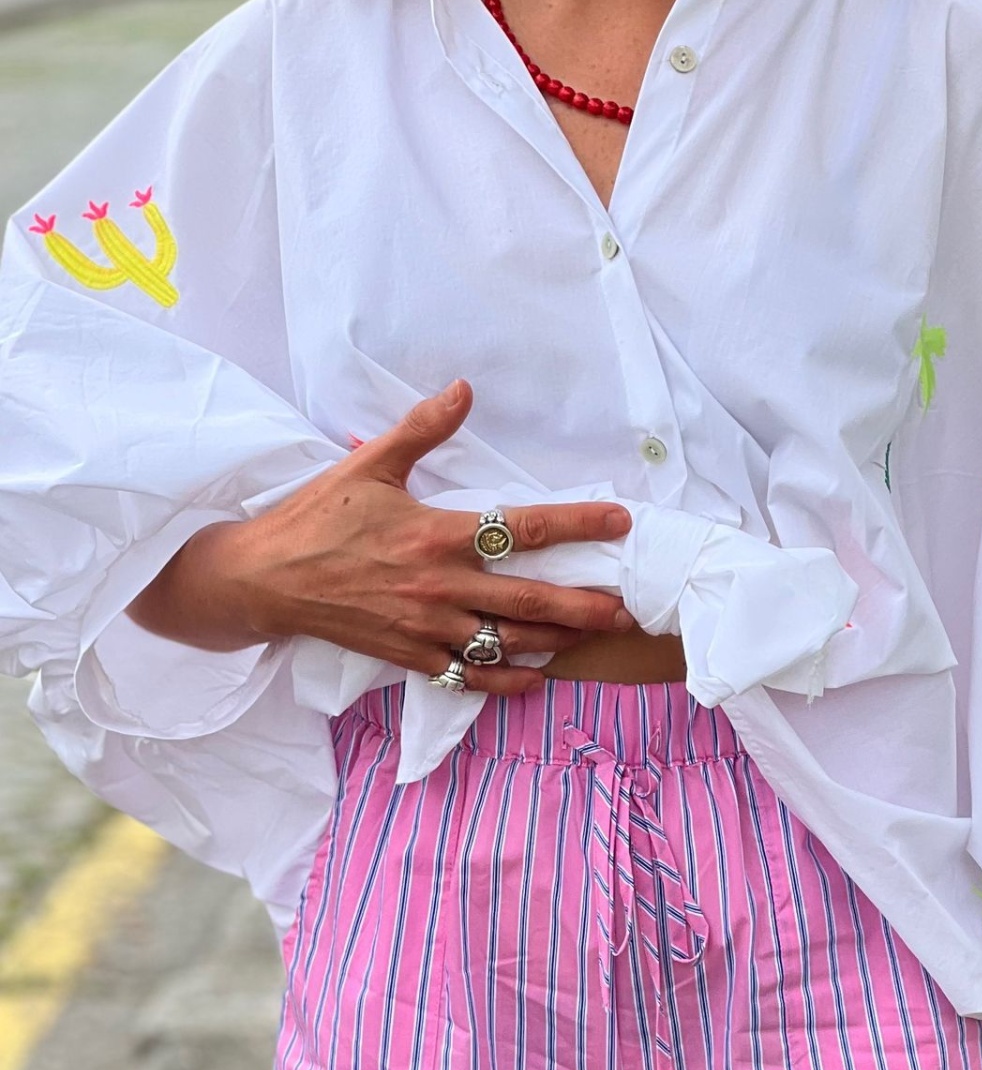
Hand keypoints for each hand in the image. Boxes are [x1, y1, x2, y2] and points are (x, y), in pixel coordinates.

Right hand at [126, 380, 634, 695]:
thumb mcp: (369, 466)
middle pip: (531, 599)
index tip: (619, 521)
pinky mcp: (412, 657)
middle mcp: (441, 586)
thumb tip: (463, 388)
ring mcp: (428, 627)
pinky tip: (537, 677)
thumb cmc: (316, 519)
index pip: (522, 527)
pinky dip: (507, 681)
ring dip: (557, 641)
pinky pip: (471, 675)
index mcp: (437, 534)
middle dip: (585, 606)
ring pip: (508, 641)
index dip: (576, 523)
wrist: (264, 580)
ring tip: (596, 639)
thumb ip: (422, 430)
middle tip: (629, 610)